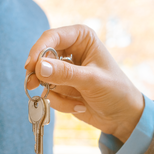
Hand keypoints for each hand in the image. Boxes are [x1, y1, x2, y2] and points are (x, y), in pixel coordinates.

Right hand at [24, 24, 144, 141]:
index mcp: (81, 38)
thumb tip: (39, 67)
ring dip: (56, 93)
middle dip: (40, 75)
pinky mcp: (61, 87)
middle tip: (32, 85)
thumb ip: (65, 74)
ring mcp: (64, 70)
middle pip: (41, 57)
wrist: (122, 116)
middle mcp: (71, 50)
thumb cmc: (116, 91)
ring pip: (43, 78)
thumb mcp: (92, 81)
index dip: (38, 50)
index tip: (30, 66)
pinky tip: (79, 105)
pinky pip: (49, 93)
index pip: (52, 37)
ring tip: (76, 102)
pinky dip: (61, 103)